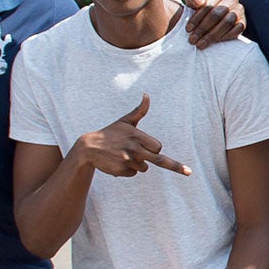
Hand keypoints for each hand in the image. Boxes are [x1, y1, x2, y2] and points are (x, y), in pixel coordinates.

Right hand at [75, 95, 190, 176]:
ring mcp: (127, 160)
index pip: (158, 147)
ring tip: (123, 155)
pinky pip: (133, 173)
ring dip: (137, 164)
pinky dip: (128, 170)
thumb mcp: (124, 121)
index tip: (151, 147)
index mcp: (136, 136)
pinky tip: (118, 162)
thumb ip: (139, 110)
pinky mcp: (121, 170)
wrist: (89, 148)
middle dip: (166, 163)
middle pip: (158, 160)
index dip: (155, 148)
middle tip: (180, 168)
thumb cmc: (110, 133)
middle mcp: (133, 148)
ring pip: (143, 168)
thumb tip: (147, 95)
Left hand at [182, 0, 246, 46]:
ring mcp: (239, 10)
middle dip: (203, 29)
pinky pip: (237, 30)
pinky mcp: (243, 22)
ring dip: (213, 35)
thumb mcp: (194, 0)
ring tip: (201, 44)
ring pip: (227, 23)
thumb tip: (199, 2)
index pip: (207, 5)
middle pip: (217, 15)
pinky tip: (215, 43)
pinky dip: (226, 37)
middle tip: (193, 40)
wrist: (216, 14)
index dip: (197, 18)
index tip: (188, 30)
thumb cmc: (201, 7)